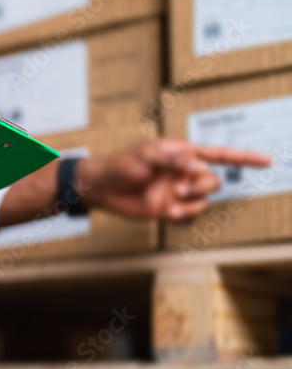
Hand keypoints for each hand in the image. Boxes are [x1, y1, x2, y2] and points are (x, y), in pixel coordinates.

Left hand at [77, 139, 270, 220]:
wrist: (101, 188)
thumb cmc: (121, 165)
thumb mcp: (146, 156)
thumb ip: (173, 159)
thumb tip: (198, 165)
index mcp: (182, 154)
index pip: (218, 154)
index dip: (243, 157)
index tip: (267, 160)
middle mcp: (184, 173)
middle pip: (213, 180)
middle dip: (202, 185)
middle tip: (180, 187)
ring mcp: (178, 191)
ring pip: (205, 198)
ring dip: (194, 200)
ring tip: (173, 198)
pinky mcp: (170, 209)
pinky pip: (190, 214)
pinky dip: (184, 214)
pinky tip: (166, 212)